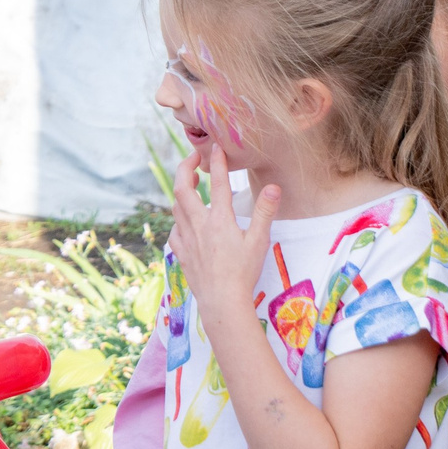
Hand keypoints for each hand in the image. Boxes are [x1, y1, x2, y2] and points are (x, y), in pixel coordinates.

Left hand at [169, 141, 278, 325]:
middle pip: (182, 188)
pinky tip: (186, 222)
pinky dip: (179, 219)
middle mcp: (198, 224)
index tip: (217, 147)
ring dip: (182, 192)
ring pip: (176, 207)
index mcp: (219, 219)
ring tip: (191, 185)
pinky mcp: (180, 251)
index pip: (216, 182)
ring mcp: (186, 238)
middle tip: (193, 159)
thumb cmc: (243, 272)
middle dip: (185, 168)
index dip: (217, 162)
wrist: (221, 301)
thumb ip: (265, 212)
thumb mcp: (259, 241)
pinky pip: (174, 229)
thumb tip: (273, 187)